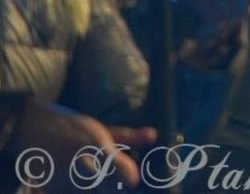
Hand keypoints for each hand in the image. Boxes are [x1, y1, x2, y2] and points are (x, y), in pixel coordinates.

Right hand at [9, 97, 154, 191]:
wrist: (31, 130)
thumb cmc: (70, 127)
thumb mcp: (101, 128)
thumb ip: (127, 136)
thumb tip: (153, 135)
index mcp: (99, 149)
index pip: (127, 178)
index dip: (130, 178)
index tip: (131, 175)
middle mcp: (83, 167)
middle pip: (112, 190)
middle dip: (115, 186)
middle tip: (112, 179)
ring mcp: (67, 182)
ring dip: (96, 189)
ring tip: (93, 179)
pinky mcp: (53, 190)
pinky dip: (79, 191)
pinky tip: (79, 184)